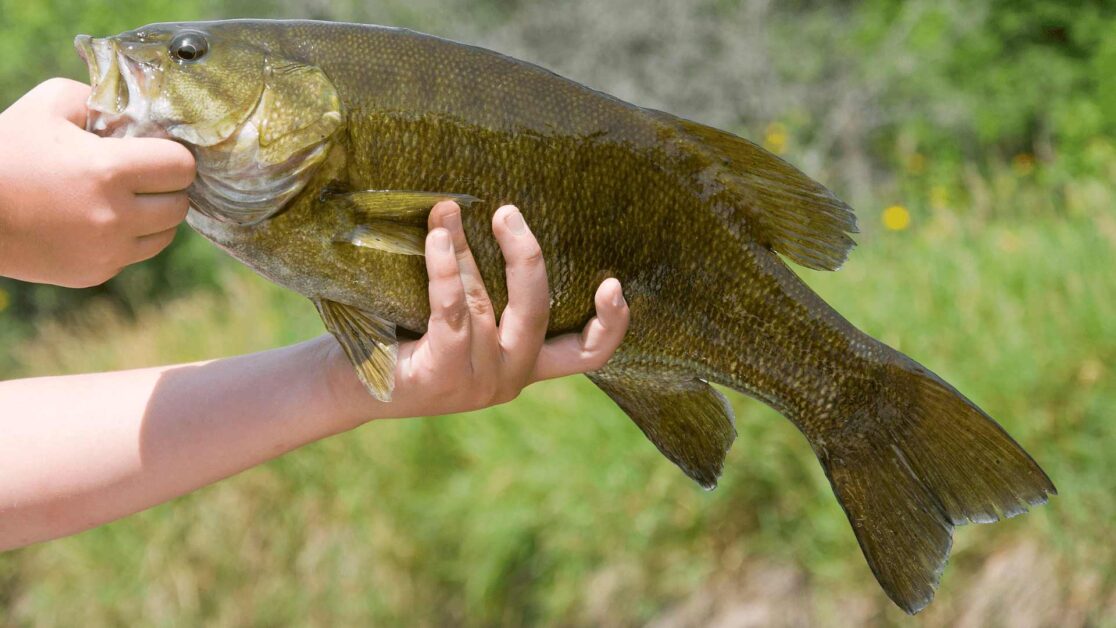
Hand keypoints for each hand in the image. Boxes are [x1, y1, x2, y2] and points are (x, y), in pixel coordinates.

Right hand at [0, 78, 195, 287]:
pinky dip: (130, 238)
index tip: (156, 150)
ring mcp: (107, 252)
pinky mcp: (95, 274)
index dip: (173, 154)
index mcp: (108, 171)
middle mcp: (115, 217)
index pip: (182, 166)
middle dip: (166, 186)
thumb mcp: (48, 105)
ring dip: (154, 216)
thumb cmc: (6, 152)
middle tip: (144, 175)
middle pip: (179, 204)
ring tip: (126, 198)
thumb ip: (99, 100)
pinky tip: (102, 220)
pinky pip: (135, 254)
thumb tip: (135, 113)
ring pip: (165, 235)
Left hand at [326, 201, 629, 421]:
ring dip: (463, 249)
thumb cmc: (404, 343)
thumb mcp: (457, 320)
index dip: (611, 325)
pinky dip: (446, 270)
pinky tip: (437, 239)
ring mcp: (478, 382)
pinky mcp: (443, 375)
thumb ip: (481, 291)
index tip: (615, 283)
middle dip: (525, 257)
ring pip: (484, 301)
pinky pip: (453, 311)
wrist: (346, 388)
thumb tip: (478, 210)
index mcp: (524, 365)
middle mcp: (509, 379)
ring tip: (446, 212)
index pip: (585, 355)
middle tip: (507, 212)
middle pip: (538, 311)